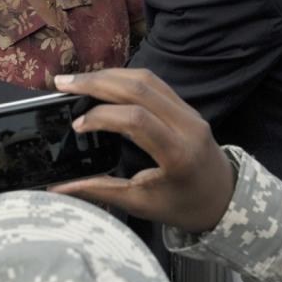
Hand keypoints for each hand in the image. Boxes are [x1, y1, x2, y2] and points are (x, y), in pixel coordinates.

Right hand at [50, 68, 234, 233]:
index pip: (136, 120)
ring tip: (77, 80)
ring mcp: (189, 111)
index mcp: (179, 154)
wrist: (224, 200)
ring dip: (108, 75)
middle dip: (96, 82)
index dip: (101, 117)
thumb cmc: (183, 206)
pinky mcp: (186, 105)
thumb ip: (100, 190)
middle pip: (139, 88)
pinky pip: (154, 82)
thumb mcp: (141, 204)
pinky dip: (124, 77)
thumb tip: (57, 187)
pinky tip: (102, 81)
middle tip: (62, 83)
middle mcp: (187, 125)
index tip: (76, 126)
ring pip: (146, 78)